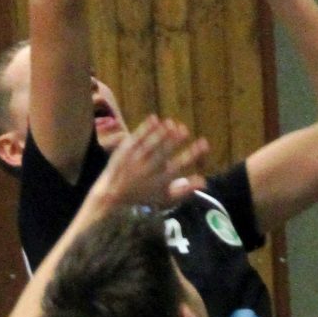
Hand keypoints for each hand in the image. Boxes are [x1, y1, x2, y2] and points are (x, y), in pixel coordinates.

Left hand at [88, 115, 208, 214]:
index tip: (204, 143)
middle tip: (185, 129)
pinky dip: (145, 128)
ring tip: (172, 122)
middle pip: (163, 154)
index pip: (179, 166)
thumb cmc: (144, 196)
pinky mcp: (124, 152)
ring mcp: (134, 161)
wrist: (113, 195)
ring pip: (149, 145)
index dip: (193, 154)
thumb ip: (185, 190)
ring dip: (161, 133)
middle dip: (174, 141)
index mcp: (160, 181)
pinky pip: (136, 138)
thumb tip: (204, 182)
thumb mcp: (165, 198)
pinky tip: (154, 118)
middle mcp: (147, 171)